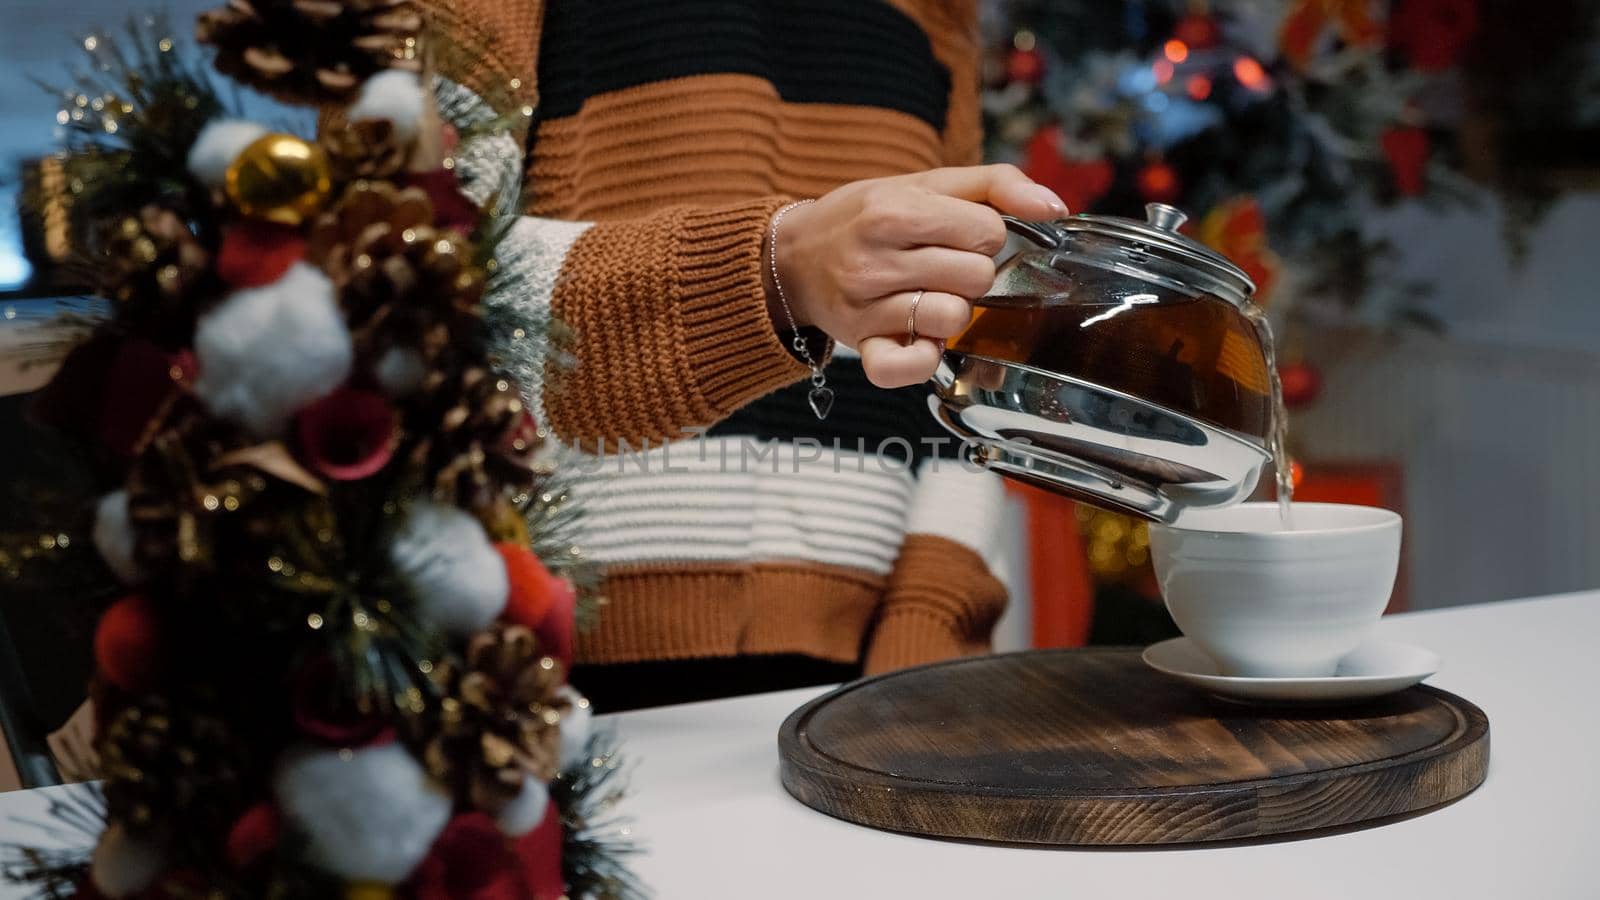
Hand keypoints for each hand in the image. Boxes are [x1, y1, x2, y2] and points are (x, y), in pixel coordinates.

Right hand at [765, 164, 1065, 387]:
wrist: (795, 257)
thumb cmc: (866, 217)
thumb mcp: (923, 183)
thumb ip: (995, 184)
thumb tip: (1056, 207)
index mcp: (893, 211)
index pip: (987, 231)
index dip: (984, 234)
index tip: (957, 234)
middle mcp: (875, 260)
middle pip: (977, 275)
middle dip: (971, 271)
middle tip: (943, 266)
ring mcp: (865, 308)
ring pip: (954, 316)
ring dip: (953, 310)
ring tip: (929, 296)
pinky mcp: (861, 346)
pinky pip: (907, 366)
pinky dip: (925, 358)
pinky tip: (923, 338)